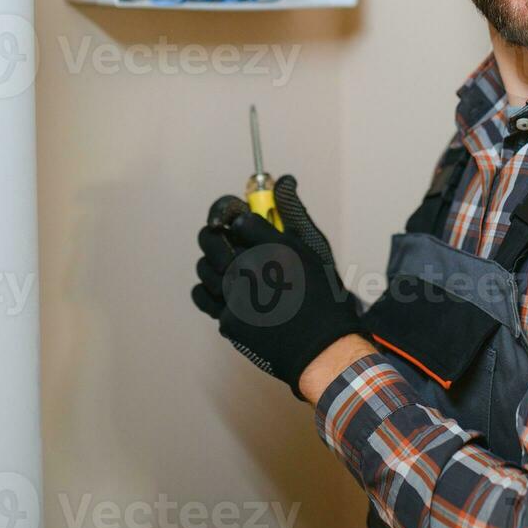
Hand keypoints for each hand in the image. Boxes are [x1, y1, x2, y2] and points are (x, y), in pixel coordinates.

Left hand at [190, 175, 363, 399]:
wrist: (323, 349)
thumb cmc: (323, 297)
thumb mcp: (313, 249)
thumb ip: (293, 212)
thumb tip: (284, 179)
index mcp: (274, 247)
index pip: (237, 218)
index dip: (235, 217)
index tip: (238, 221)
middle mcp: (251, 269)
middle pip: (210, 238)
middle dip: (214, 233)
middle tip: (220, 236)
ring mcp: (235, 297)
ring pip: (203, 267)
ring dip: (210, 262)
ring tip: (226, 267)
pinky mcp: (227, 320)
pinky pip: (203, 296)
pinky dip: (210, 290)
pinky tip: (222, 291)